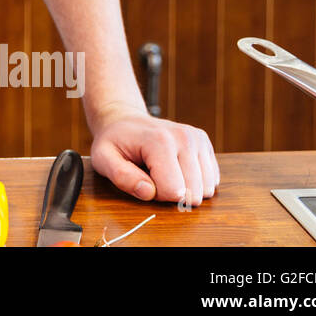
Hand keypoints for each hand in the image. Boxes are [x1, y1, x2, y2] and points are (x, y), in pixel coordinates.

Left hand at [89, 108, 219, 206]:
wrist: (125, 121)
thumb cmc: (114, 142)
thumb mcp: (103, 159)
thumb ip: (121, 177)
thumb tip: (148, 192)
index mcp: (160, 141)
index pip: (173, 192)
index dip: (155, 194)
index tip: (141, 178)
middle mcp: (184, 137)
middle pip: (193, 193)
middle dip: (171, 193)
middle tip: (152, 175)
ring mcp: (197, 139)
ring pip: (206, 189)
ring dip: (184, 188)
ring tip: (163, 170)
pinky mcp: (204, 143)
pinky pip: (212, 181)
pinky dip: (194, 181)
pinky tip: (175, 168)